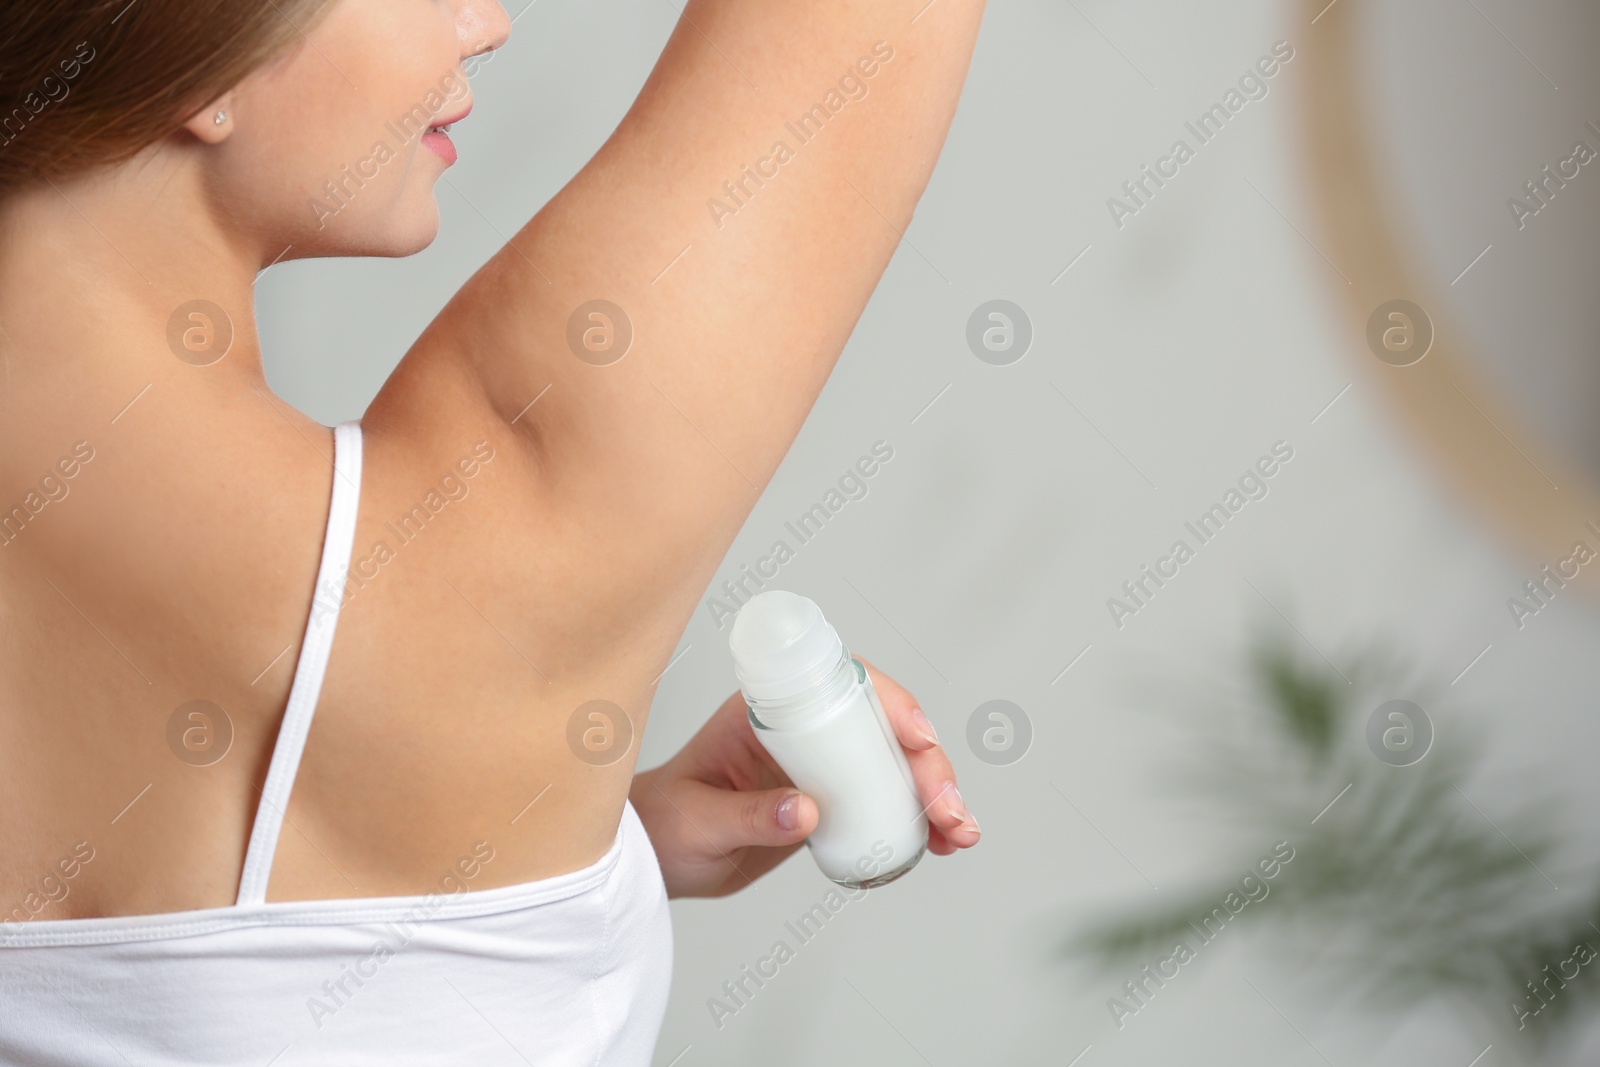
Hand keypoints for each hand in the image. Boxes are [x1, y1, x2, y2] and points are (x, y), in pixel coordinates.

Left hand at [629, 657, 979, 897]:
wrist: (655, 859)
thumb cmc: (665, 824)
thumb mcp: (698, 822)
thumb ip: (748, 816)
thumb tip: (808, 812)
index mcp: (769, 710)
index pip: (843, 685)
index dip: (891, 701)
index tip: (918, 737)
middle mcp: (804, 730)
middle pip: (884, 728)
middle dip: (928, 763)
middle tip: (948, 809)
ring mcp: (822, 765)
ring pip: (896, 765)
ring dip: (936, 794)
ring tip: (959, 834)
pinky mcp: (833, 801)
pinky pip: (887, 802)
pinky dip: (919, 820)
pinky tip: (942, 844)